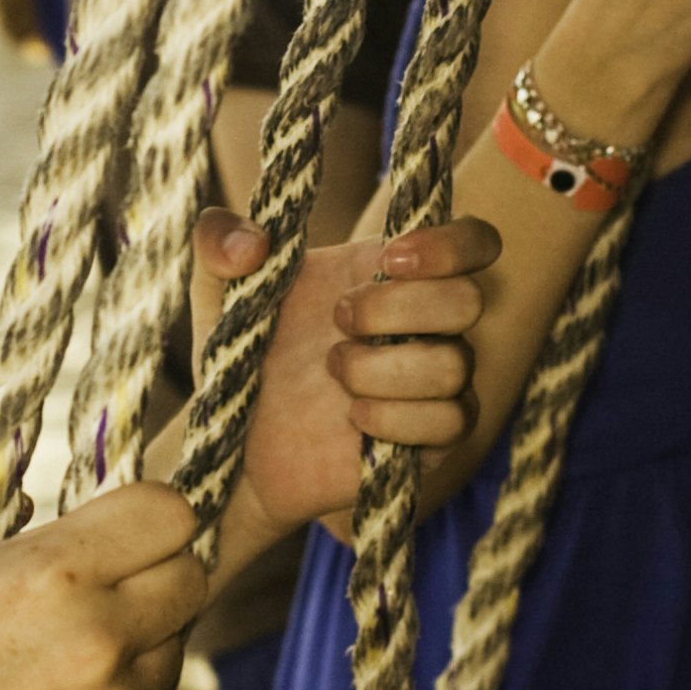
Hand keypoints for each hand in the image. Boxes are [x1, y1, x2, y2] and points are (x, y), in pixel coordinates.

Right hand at [0, 457, 201, 689]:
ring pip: (173, 652)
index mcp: (52, 572)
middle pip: (192, 578)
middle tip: (103, 588)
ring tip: (63, 659)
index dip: (149, 514)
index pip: (172, 513)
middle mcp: (98, 641)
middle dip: (155, 574)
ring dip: (138, 646)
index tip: (121, 528)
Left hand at [204, 209, 497, 542]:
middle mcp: (427, 326)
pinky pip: (449, 423)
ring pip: (455, 365)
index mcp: (393, 275)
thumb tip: (251, 242)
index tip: (391, 257)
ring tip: (333, 373)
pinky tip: (352, 419)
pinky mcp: (432, 441)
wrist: (235, 447)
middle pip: (469, 299)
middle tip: (337, 319)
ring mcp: (436, 385)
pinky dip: (394, 418)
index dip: (452, 244)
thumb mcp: (217, 292)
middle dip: (397, 308)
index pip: (474, 243)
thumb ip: (217, 242)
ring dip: (381, 368)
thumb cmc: (240, 359)